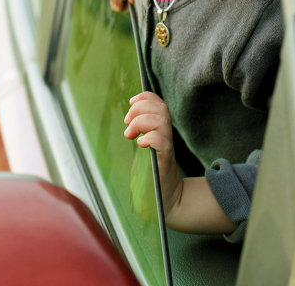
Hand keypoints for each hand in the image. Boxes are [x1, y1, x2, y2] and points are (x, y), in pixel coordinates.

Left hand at [123, 92, 178, 209]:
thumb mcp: (144, 146)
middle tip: (127, 122)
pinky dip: (149, 138)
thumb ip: (140, 131)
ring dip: (141, 122)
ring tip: (130, 134)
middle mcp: (166, 135)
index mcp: (160, 129)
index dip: (145, 97)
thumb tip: (127, 117)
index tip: (131, 102)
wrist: (163, 196)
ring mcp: (167, 147)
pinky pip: (161, 141)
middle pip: (161, 108)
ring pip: (161, 120)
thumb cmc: (151, 171)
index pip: (158, 103)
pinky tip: (140, 144)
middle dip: (140, 108)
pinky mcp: (165, 161)